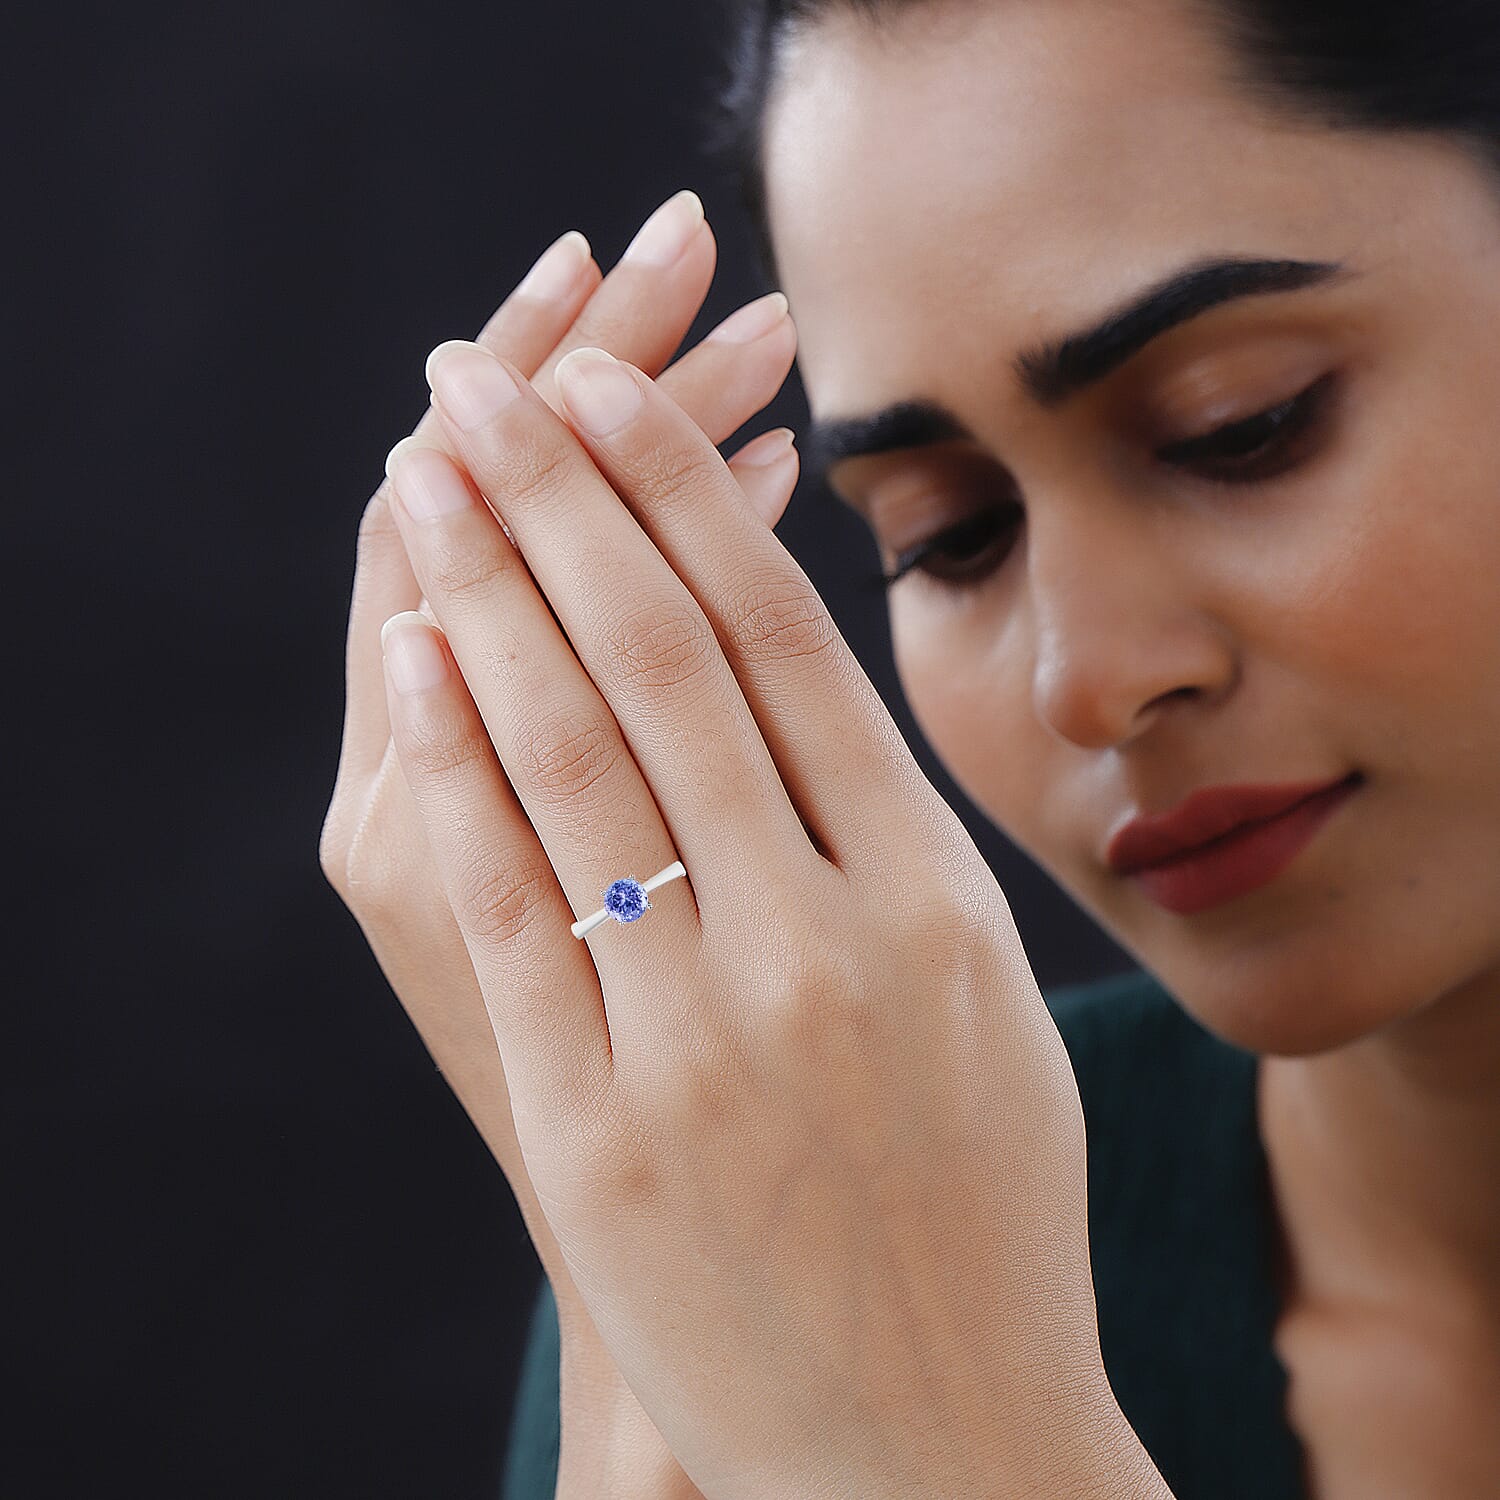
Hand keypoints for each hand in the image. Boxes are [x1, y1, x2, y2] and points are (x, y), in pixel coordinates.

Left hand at [375, 254, 1142, 1498]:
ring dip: (489, 585)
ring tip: (430, 462)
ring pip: (575, 752)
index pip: (785, 644)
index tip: (613, 387)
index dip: (687, 493)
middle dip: (563, 489)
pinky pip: (518, 899)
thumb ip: (895, 847)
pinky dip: (456, 757)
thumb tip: (797, 682)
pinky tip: (411, 643)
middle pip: (665, 660)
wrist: (938, 1434)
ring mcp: (705, 1029)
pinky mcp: (602, 1121)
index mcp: (932, 898)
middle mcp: (821, 939)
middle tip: (490, 371)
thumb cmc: (977, 1203)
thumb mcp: (981, 1000)